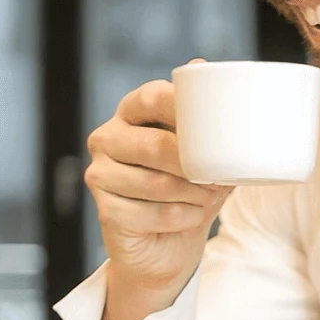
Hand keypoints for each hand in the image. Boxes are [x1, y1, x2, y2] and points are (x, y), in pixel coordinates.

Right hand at [85, 75, 231, 319]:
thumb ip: (210, 125)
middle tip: (220, 178)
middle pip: (154, 145)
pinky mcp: (105, 209)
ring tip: (210, 197)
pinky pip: (151, 213)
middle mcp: (107, 138)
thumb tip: (209, 73)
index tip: (216, 126)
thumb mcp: (205, 155)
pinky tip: (192, 216)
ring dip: (193, 194)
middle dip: (195, 165)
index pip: (152, 98)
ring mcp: (99, 174)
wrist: (168, 246)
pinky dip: (182, 217)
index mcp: (130, 112)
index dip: (184, 109)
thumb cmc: (188, 189)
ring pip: (154, 183)